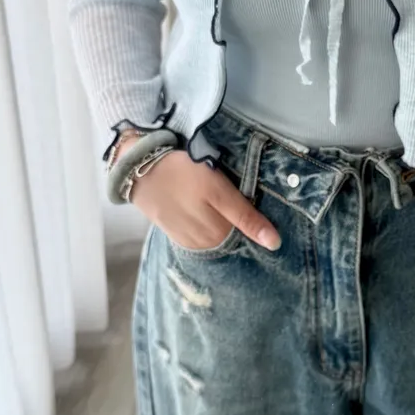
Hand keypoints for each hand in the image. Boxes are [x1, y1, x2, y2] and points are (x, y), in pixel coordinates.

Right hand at [116, 137, 280, 251]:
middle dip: (243, 229)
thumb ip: (246, 218)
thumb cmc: (184, 173)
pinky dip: (210, 229)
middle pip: (233, 241)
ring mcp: (189, 241)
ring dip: (226, 228)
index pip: (249, 240)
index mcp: (218, 235)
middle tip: (247, 206)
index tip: (267, 216)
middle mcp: (204, 245)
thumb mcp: (219, 191)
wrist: (139, 168)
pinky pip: (201, 238)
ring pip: (218, 240)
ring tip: (226, 208)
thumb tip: (275, 244)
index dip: (259, 228)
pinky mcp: (176, 234)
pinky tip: (211, 215)